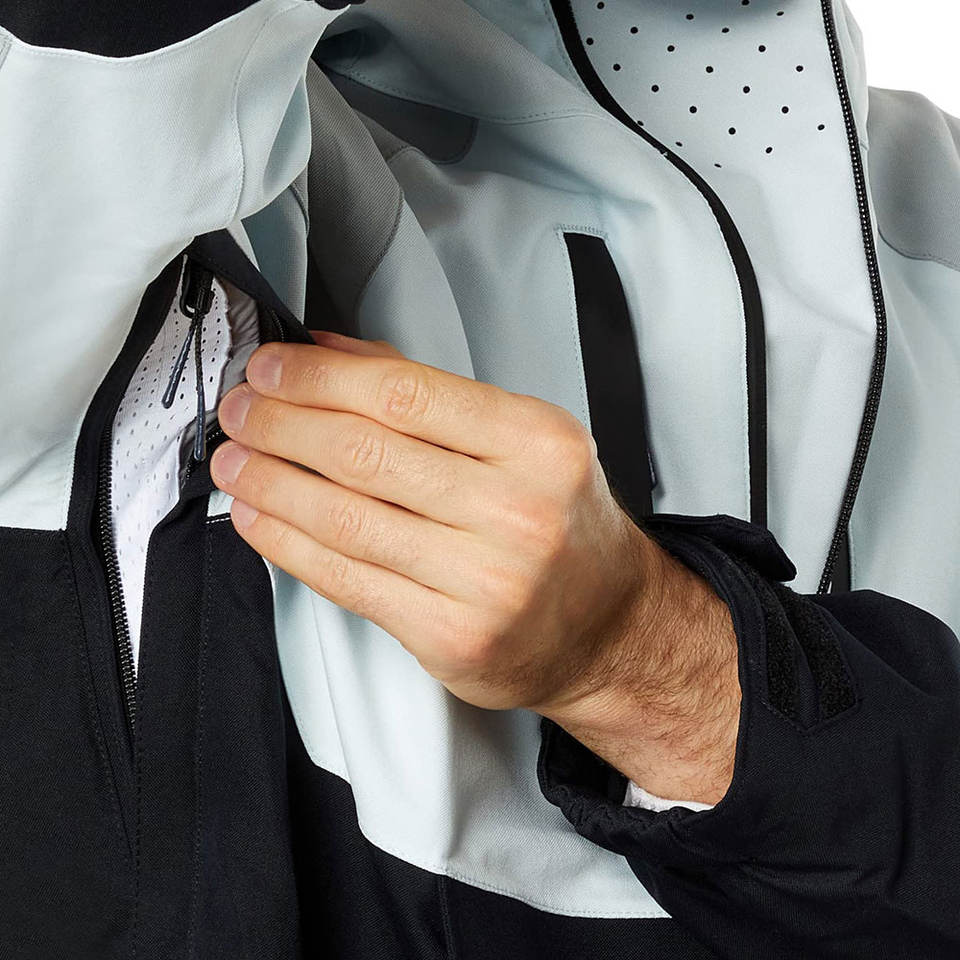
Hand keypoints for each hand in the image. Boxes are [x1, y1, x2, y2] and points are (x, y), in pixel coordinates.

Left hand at [212, 331, 739, 802]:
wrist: (608, 628)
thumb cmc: (564, 526)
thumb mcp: (524, 442)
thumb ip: (431, 396)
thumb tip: (332, 353)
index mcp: (538, 444)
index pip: (406, 394)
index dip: (320, 377)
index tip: (272, 368)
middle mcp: (518, 510)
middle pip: (366, 452)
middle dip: (281, 423)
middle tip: (240, 411)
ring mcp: (486, 581)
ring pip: (346, 518)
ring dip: (271, 482)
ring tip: (234, 460)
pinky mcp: (451, 636)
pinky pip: (347, 579)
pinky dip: (288, 544)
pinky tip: (259, 518)